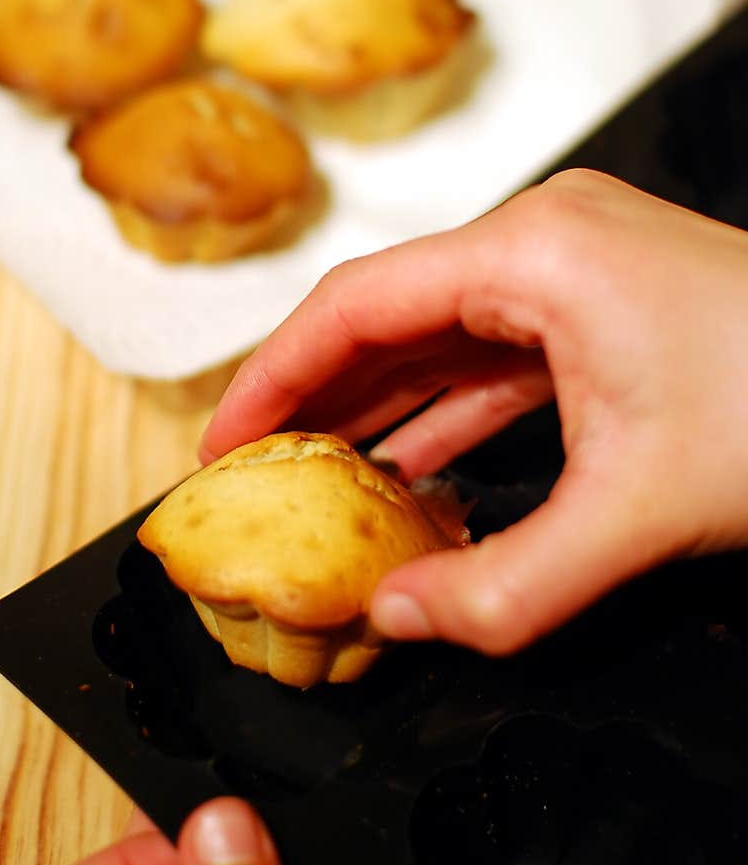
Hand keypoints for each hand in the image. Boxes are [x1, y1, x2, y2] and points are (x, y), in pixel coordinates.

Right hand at [202, 170, 747, 653]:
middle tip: (255, 475)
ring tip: (314, 483)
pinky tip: (409, 470)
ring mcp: (577, 274)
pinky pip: (495, 360)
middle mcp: (545, 243)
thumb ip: (508, 584)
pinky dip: (447, 414)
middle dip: (318, 399)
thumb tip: (398, 621)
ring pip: (440, 338)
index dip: (274, 376)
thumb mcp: (640, 510)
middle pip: (388, 316)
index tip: (224, 442)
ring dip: (379, 410)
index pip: (357, 304)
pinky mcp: (603, 312)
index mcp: (534, 252)